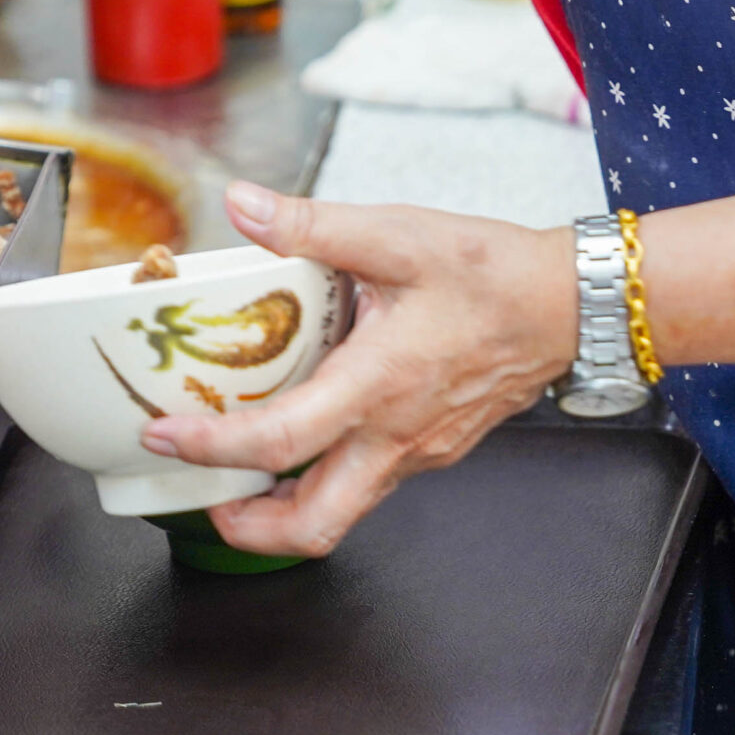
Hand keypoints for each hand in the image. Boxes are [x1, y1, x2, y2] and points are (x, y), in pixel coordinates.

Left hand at [140, 183, 576, 557]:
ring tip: (235, 471)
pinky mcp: (432, 447)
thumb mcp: (397, 234)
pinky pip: (367, 481)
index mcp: (378, 385)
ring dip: (282, 506)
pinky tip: (302, 431)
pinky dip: (322, 475)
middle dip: (246, 528)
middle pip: (315, 524)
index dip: (212, 449)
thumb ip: (312, 225)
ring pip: (341, 509)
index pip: (280, 442)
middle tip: (198, 494)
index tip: (165, 438)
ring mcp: (417, 450)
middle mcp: (396, 435)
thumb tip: (243, 206)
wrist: (569, 304)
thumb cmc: (492, 273)